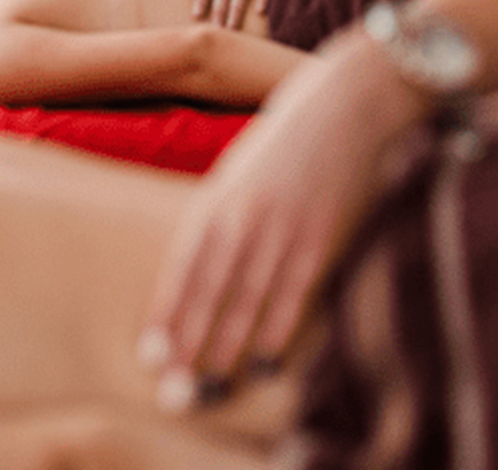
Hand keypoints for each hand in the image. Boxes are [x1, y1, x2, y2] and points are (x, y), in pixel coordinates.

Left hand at [140, 29, 430, 404]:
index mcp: (219, 196)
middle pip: (211, 292)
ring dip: (228, 349)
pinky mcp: (323, 235)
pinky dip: (277, 329)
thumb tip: (203, 266)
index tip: (150, 354)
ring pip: (248, 300)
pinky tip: (264, 362)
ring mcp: (284, 227)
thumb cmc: (291, 135)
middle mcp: (245, 215)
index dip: (168, 311)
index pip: (185, 266)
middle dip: (190, 344)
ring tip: (209, 390)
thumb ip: (223, 213)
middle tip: (172, 394)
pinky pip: (293, 293)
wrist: (348, 101)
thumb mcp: (242, 168)